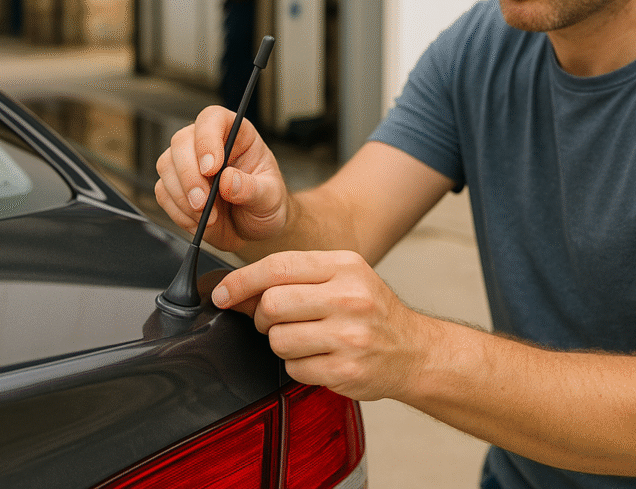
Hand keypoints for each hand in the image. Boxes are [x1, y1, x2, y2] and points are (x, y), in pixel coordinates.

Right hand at [155, 106, 289, 252]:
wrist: (255, 229)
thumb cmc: (266, 204)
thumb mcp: (270, 197)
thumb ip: (252, 189)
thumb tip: (228, 181)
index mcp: (236, 135)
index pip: (213, 119)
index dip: (207, 139)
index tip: (211, 169)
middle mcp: (209, 144)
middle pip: (182, 141)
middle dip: (189, 175)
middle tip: (203, 203)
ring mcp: (189, 164)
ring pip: (166, 166)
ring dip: (182, 196)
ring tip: (208, 217)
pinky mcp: (176, 187)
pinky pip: (163, 193)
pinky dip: (178, 211)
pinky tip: (199, 221)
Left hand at [211, 249, 425, 400]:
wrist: (413, 351)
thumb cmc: (370, 310)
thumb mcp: (342, 277)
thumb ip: (294, 277)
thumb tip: (234, 289)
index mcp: (345, 266)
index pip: (279, 266)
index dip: (242, 280)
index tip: (222, 292)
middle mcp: (349, 298)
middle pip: (272, 304)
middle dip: (261, 316)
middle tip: (274, 320)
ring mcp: (349, 336)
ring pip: (278, 338)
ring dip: (279, 342)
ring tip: (303, 339)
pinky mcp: (345, 370)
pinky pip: (293, 368)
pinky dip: (297, 364)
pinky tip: (318, 356)